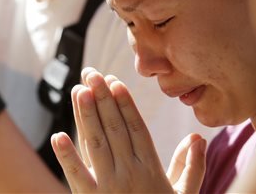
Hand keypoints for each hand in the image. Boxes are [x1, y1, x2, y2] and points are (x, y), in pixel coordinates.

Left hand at [51, 67, 205, 192]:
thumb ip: (191, 166)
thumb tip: (198, 137)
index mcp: (151, 170)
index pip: (136, 128)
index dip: (125, 103)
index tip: (114, 81)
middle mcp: (130, 173)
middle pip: (114, 128)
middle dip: (102, 99)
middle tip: (91, 73)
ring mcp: (110, 187)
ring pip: (96, 144)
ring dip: (86, 116)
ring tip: (78, 90)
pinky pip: (77, 177)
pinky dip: (66, 157)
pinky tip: (57, 136)